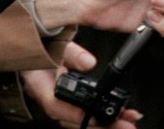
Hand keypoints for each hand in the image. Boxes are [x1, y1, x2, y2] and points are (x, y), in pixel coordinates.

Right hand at [20, 43, 142, 127]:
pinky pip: (85, 116)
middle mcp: (50, 100)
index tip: (94, 117)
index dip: (74, 114)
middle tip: (125, 124)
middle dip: (100, 126)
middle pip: (73, 120)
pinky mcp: (69, 106)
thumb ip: (72, 54)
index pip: (55, 104)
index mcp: (39, 84)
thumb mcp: (57, 44)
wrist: (34, 51)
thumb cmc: (43, 48)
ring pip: (80, 122)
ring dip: (105, 125)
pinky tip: (122, 117)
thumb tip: (89, 63)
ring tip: (129, 121)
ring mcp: (60, 105)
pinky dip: (104, 118)